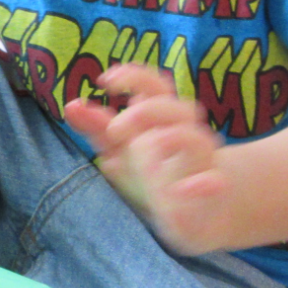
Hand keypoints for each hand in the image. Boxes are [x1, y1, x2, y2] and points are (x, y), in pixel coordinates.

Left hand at [62, 64, 235, 254]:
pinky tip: (184, 189)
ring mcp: (200, 162)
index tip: (105, 81)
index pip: (155, 86)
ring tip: (149, 146)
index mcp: (162, 119)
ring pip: (198, 140)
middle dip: (147, 111)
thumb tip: (72, 105)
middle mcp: (185, 134)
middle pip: (178, 108)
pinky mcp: (209, 193)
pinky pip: (215, 183)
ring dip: (175, 138)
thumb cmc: (155, 171)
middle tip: (115, 129)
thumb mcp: (121, 149)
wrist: (198, 211)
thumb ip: (97, 127)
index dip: (134, 76)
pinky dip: (203, 183)